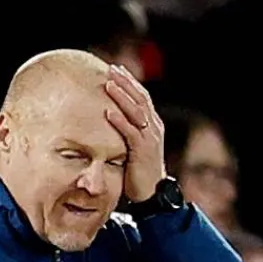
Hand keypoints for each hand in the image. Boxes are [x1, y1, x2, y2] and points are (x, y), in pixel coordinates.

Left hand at [103, 65, 166, 202]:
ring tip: (109, 83)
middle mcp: (154, 128)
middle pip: (140, 99)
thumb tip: (110, 116)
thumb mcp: (135, 146)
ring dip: (122, 96)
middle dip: (125, 82)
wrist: (152, 192)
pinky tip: (108, 112)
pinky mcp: (143, 151)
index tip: (117, 69)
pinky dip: (120, 121)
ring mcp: (150, 138)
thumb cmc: (139, 169)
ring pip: (136, 112)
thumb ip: (128, 130)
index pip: (142, 97)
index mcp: (153, 124)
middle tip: (111, 69)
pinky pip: (131, 133)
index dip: (130, 82)